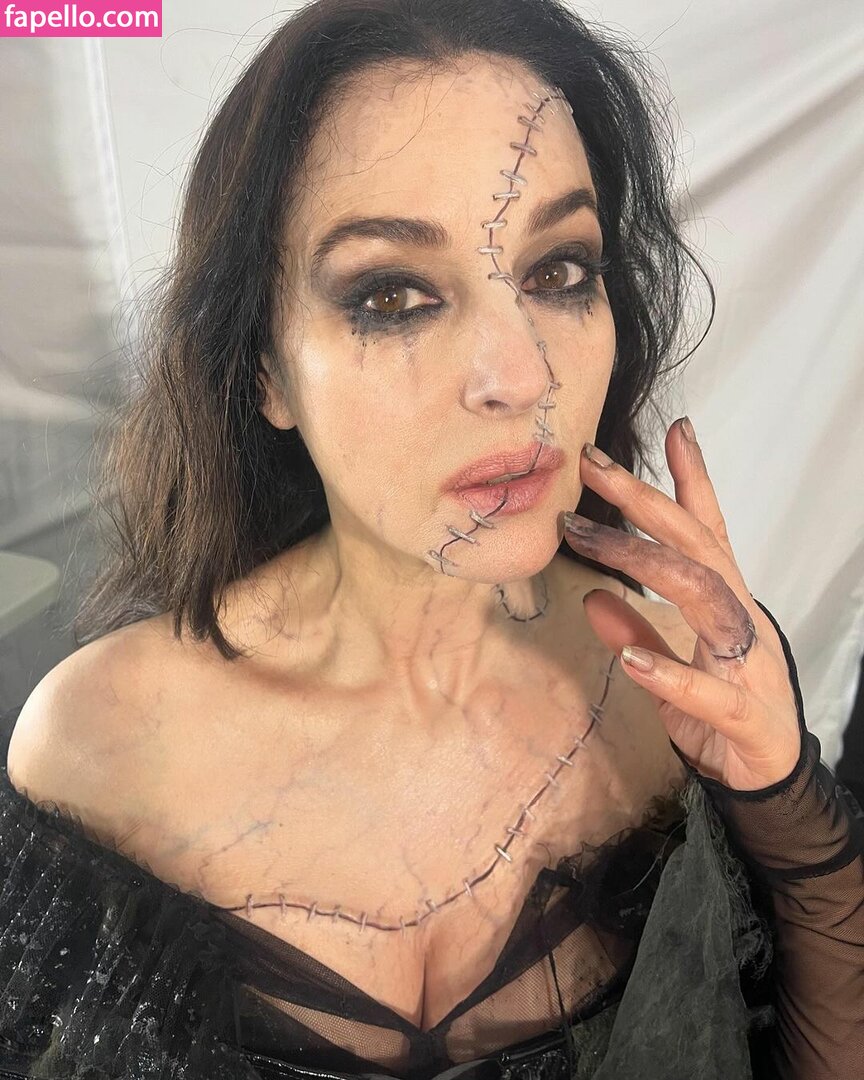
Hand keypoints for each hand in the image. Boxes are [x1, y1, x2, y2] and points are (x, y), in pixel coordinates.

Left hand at [560, 417, 800, 791]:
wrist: (768, 780)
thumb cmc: (719, 713)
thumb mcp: (667, 666)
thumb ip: (635, 629)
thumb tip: (591, 595)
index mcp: (724, 602)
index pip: (707, 531)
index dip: (691, 481)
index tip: (674, 429)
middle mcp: (740, 619)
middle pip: (695, 547)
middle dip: (644, 501)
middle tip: (593, 464)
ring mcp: (747, 663)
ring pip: (705, 597)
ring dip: (644, 564)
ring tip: (588, 540)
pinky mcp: (744, 714)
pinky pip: (708, 690)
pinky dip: (669, 672)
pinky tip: (629, 659)